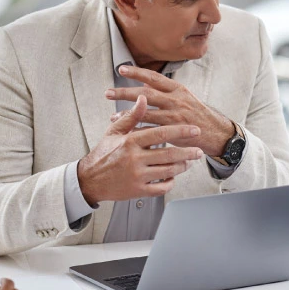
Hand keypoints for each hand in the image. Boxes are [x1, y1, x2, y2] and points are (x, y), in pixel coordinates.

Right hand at [78, 95, 204, 204]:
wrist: (89, 179)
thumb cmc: (103, 153)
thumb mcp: (115, 131)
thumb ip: (132, 116)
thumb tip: (143, 98)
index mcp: (131, 142)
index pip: (161, 134)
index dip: (180, 131)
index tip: (194, 130)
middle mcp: (135, 159)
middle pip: (169, 154)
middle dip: (188, 152)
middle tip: (198, 151)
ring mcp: (137, 176)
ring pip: (168, 171)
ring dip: (182, 167)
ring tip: (189, 162)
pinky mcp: (138, 191)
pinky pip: (161, 188)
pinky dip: (170, 182)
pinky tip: (173, 176)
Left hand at [106, 65, 234, 156]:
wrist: (215, 132)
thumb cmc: (198, 114)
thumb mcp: (185, 97)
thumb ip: (166, 91)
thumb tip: (147, 84)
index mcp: (178, 88)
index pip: (154, 77)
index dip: (137, 72)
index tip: (122, 69)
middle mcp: (176, 99)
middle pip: (146, 93)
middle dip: (125, 92)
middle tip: (108, 92)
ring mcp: (175, 114)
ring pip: (146, 111)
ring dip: (127, 113)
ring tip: (112, 115)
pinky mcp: (174, 129)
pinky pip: (152, 128)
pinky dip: (138, 128)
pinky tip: (127, 130)